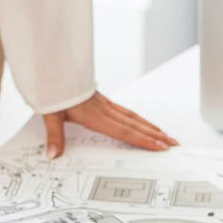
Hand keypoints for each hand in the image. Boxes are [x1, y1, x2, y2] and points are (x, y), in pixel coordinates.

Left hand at [42, 92, 176, 157]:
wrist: (52, 68)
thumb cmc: (53, 90)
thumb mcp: (50, 114)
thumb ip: (54, 135)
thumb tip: (54, 154)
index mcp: (95, 114)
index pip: (124, 130)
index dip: (143, 140)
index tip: (159, 146)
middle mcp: (103, 109)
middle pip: (135, 124)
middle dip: (155, 135)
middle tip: (172, 143)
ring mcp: (104, 104)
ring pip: (133, 116)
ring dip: (150, 127)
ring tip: (165, 135)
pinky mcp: (102, 101)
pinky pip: (125, 112)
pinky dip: (138, 119)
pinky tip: (142, 123)